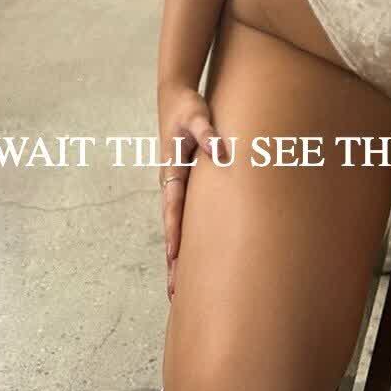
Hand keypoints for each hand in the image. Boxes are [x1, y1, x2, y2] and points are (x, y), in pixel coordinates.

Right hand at [157, 82, 229, 303]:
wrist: (175, 97)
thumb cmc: (186, 107)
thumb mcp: (196, 115)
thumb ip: (207, 132)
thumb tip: (219, 152)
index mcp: (171, 172)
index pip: (173, 210)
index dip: (174, 236)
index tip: (174, 261)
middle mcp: (171, 184)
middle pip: (172, 229)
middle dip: (172, 261)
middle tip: (174, 294)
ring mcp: (176, 187)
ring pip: (177, 228)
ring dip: (178, 256)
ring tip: (179, 289)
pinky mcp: (185, 185)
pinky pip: (185, 217)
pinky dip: (185, 239)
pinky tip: (192, 256)